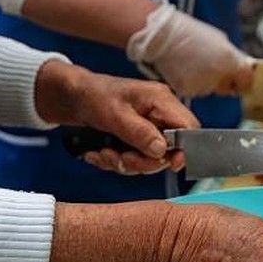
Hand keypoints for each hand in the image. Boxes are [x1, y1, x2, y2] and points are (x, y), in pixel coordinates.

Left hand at [35, 61, 196, 174]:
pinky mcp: (137, 138)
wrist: (74, 97)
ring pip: (150, 159)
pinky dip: (116, 161)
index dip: (184, 149)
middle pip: (169, 150)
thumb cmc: (94, 96)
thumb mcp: (115, 115)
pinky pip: (135, 159)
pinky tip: (99, 154)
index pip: (189, 128)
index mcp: (161, 101)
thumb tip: (162, 151)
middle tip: (121, 158)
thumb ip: (140, 133)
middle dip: (143, 161)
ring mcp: (149, 128)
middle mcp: (160, 115)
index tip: (171, 164)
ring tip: (103, 154)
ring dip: (125, 163)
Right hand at [126, 0, 253, 97]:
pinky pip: (195, 91)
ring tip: (193, 63)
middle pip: (227, 88)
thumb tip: (242, 67)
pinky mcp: (187, 90)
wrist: (163, 35)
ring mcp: (202, 84)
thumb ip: (233, 56)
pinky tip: (184, 69)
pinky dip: (192, 83)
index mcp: (230, 60)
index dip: (243, 81)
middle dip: (223, 81)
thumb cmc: (191, 33)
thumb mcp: (219, 39)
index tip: (240, 80)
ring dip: (206, 81)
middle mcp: (218, 74)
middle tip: (210, 66)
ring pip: (210, 90)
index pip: (246, 81)